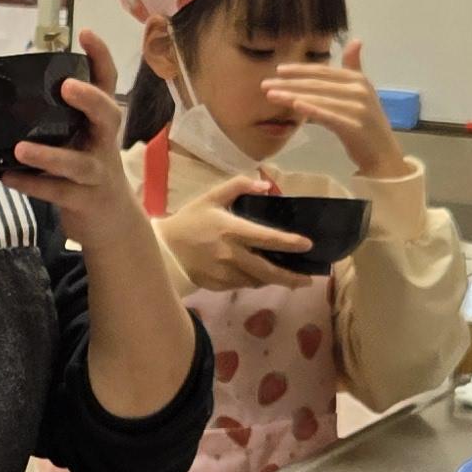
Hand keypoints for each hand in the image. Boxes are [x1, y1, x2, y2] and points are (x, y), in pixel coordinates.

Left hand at [5, 31, 147, 247]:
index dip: (100, 57)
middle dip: (89, 99)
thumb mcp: (79, 139)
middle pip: (107, 115)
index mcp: (101, 123)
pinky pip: (57, 193)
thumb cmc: (86, 172)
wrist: (110, 223)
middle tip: (66, 86)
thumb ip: (56, 118)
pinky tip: (7, 177)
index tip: (85, 33)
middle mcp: (103, 143)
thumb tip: (9, 93)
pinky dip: (32, 185)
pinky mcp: (84, 201)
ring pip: (77, 163)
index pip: (107, 83)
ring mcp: (96, 174)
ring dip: (49, 156)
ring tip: (21, 149)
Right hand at [159, 174, 316, 291]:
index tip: (308, 245)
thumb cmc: (190, 220)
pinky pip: (242, 285)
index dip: (290, 243)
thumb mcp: (211, 197)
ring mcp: (224, 273)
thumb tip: (266, 186)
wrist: (164, 249)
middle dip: (291, 277)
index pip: (267, 238)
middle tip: (308, 279)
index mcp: (232, 230)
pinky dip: (253, 281)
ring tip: (287, 279)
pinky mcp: (217, 285)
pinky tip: (259, 277)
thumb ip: (239, 186)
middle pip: (268, 270)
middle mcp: (231, 254)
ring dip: (273, 280)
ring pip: (257, 281)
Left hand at [262, 40, 410, 178]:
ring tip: (271, 95)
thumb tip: (356, 41)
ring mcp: (358, 108)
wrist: (383, 154)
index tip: (278, 70)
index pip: (323, 71)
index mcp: (358, 79)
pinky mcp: (354, 126)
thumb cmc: (367, 124)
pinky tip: (295, 106)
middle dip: (289, 83)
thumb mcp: (361, 93)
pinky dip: (312, 109)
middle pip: (317, 84)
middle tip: (264, 84)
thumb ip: (354, 68)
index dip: (300, 70)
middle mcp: (359, 90)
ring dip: (292, 96)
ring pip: (318, 99)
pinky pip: (328, 116)